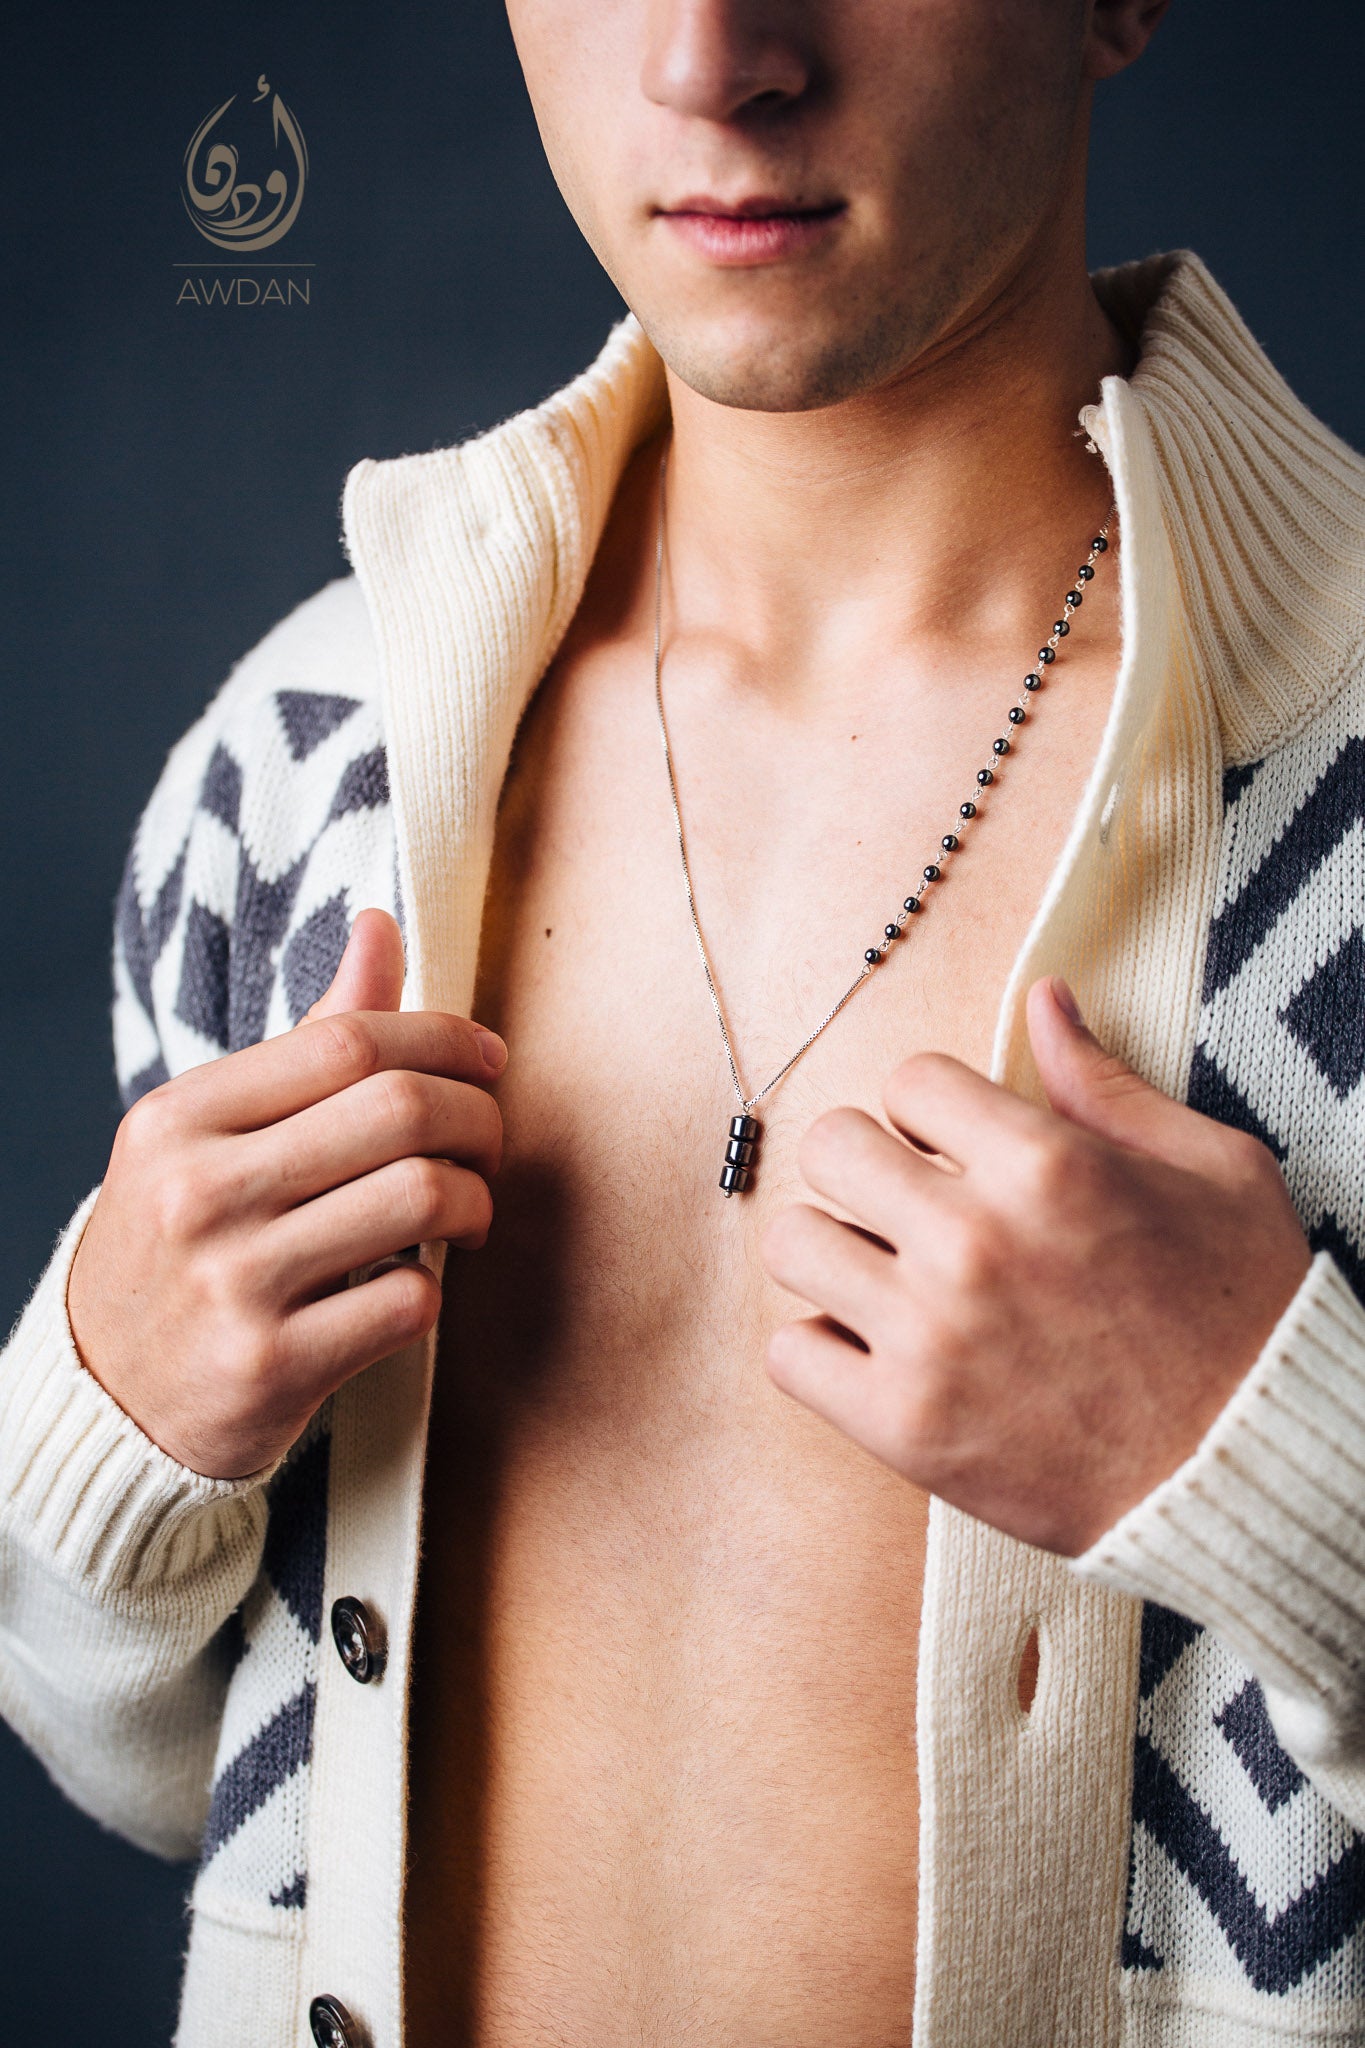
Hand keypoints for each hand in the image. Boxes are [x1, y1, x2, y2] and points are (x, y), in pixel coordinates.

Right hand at [68, 909, 504, 1479]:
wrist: (106, 1395)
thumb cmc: (184, 1241)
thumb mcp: (213, 1134)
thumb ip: (309, 1039)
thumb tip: (379, 926)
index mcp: (180, 1118)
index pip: (349, 1041)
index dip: (445, 1039)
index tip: (487, 1060)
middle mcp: (198, 1194)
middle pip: (400, 1111)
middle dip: (479, 1119)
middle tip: (489, 1144)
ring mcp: (233, 1284)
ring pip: (421, 1199)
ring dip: (475, 1201)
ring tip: (469, 1212)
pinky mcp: (273, 1367)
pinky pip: (410, 1301)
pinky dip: (434, 1288)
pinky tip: (413, 1283)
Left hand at [760, 977, 1312, 1555]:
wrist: (1248, 1470)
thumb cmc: (1244, 1318)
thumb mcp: (1211, 1170)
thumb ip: (1107, 1085)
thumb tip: (1043, 1000)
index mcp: (1045, 1166)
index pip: (909, 1080)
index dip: (931, 1108)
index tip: (953, 1146)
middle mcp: (972, 1242)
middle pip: (830, 1146)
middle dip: (866, 1163)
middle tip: (904, 1201)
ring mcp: (928, 1337)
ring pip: (794, 1245)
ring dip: (834, 1251)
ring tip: (882, 1274)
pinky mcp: (904, 1425)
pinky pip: (788, 1355)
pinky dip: (820, 1349)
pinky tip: (873, 1347)